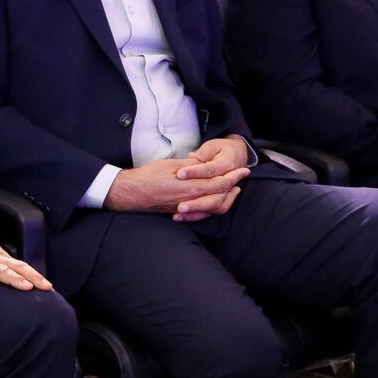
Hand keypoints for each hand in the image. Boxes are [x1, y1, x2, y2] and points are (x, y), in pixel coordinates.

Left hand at [0, 223, 51, 306]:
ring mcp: (0, 254)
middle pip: (17, 266)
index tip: (27, 286)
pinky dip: (31, 271)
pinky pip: (19, 263)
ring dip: (36, 274)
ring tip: (48, 286)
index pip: (0, 270)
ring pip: (21, 263)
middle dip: (33, 276)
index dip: (14, 278)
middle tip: (47, 288)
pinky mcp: (4, 255)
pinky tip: (39, 280)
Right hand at [105, 139, 248, 221]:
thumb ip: (191, 166)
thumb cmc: (149, 176)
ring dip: (226, 198)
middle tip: (242, 177)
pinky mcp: (181, 212)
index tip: (244, 169)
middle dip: (234, 186)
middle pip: (221, 195)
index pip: (220, 182)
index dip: (234, 176)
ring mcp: (187, 208)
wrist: (133, 194)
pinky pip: (203, 213)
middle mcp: (192, 199)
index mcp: (192, 185)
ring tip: (233, 190)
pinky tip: (215, 201)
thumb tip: (204, 164)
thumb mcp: (172, 165)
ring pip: (214, 207)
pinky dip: (214, 207)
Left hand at [173, 137, 249, 220]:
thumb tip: (192, 157)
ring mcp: (225, 192)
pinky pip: (211, 211)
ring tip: (178, 213)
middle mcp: (228, 181)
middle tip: (179, 206)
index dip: (194, 172)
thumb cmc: (222, 149)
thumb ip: (202, 153)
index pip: (208, 170)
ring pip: (214, 206)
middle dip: (196, 203)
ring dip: (196, 211)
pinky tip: (180, 216)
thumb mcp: (213, 146)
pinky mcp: (218, 199)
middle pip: (214, 196)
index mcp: (226, 165)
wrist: (237, 155)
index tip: (179, 174)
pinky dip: (196, 215)